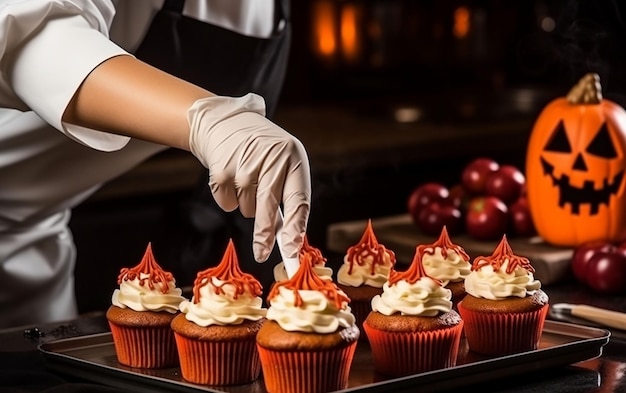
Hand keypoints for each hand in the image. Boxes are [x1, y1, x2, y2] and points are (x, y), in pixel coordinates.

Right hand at [188, 93, 310, 262]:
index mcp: (294, 157)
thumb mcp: (282, 166)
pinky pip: (227, 202)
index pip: (298, 199)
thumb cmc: (261, 152)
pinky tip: (230, 178)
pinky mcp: (221, 167)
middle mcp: (272, 157)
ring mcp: (245, 161)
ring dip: (246, 206)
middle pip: (268, 206)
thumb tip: (289, 239)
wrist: (225, 123)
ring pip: (247, 208)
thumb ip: (288, 197)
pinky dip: (228, 200)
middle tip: (262, 255)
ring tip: (246, 181)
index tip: (292, 250)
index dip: (296, 227)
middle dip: (265, 234)